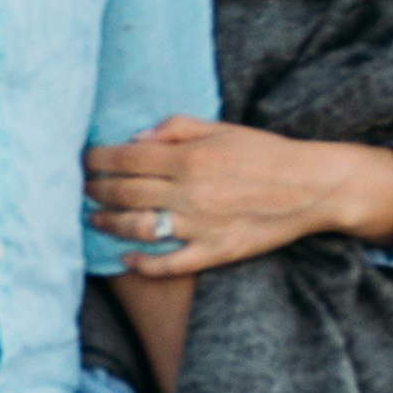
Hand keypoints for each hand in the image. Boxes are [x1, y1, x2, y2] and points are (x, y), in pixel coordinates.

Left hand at [85, 117, 392, 276]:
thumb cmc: (264, 153)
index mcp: (190, 158)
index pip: (126, 159)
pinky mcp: (214, 252)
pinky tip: (125, 258)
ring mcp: (200, 226)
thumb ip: (174, 130)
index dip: (97, 160)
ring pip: (138, 228)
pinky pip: (170, 264)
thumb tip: (133, 140)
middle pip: (125, 193)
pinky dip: (142, 263)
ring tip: (93, 219)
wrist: (310, 187)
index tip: (83, 160)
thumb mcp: (221, 128)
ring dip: (109, 224)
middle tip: (81, 189)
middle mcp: (190, 193)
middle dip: (95, 190)